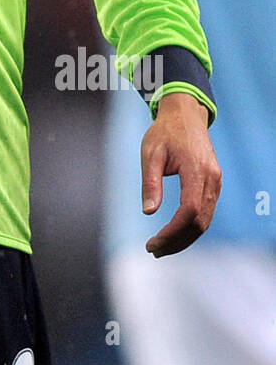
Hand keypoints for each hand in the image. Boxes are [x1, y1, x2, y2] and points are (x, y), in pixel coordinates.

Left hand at [140, 93, 221, 256]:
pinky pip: (206, 212)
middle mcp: (211, 178)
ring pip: (205, 221)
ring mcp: (216, 182)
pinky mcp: (214, 184)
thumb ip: (150, 182)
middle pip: (199, 221)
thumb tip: (148, 212)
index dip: (173, 231)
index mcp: (196, 169)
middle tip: (153, 250)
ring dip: (184, 238)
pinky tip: (175, 234)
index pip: (189, 210)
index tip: (154, 243)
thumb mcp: (151, 153)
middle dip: (177, 241)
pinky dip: (191, 228)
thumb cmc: (164, 132)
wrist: (185, 115)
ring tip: (161, 247)